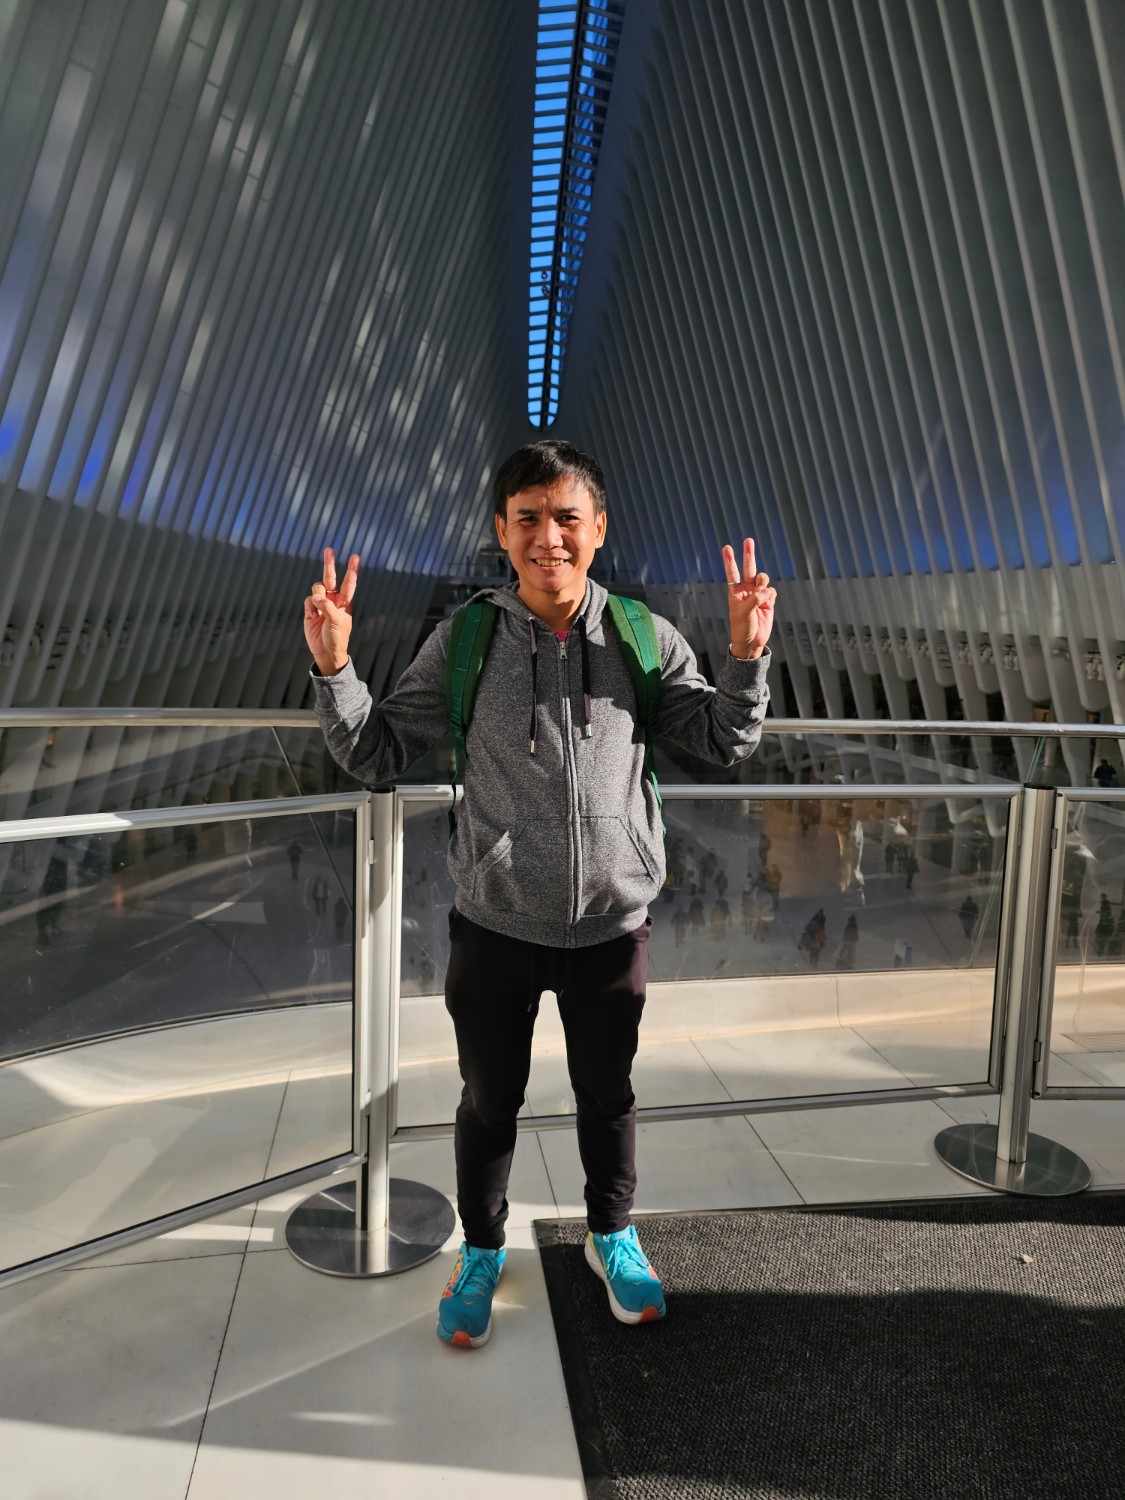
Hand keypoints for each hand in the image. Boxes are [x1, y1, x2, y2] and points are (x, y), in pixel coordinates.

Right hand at [304, 548, 359, 674]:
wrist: (325, 652)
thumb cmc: (337, 638)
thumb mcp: (336, 622)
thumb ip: (327, 607)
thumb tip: (316, 596)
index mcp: (345, 602)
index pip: (349, 583)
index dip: (352, 570)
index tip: (355, 557)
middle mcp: (333, 600)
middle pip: (331, 577)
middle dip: (330, 563)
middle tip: (329, 549)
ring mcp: (321, 604)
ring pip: (317, 588)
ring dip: (317, 595)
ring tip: (319, 611)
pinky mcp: (310, 610)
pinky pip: (308, 600)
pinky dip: (310, 607)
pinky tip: (313, 617)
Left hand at [722, 538, 775, 659]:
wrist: (752, 642)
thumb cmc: (742, 629)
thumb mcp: (744, 613)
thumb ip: (755, 599)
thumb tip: (766, 590)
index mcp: (735, 593)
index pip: (732, 573)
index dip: (730, 560)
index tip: (727, 548)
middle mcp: (747, 591)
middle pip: (749, 568)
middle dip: (749, 554)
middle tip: (748, 540)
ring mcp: (758, 595)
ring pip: (763, 579)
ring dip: (763, 583)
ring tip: (762, 595)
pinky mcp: (769, 601)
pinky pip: (772, 591)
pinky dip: (771, 596)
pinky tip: (768, 604)